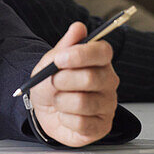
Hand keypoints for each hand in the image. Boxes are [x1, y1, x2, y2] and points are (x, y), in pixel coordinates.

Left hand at [28, 22, 118, 146]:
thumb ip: (65, 46)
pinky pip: (82, 124)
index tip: (59, 59)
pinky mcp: (103, 126)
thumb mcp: (51, 61)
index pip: (102, 51)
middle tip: (53, 82)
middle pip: (91, 78)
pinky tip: (66, 116)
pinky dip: (66, 119)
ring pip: (83, 103)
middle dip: (63, 81)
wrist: (44, 109)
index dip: (80, 55)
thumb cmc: (52, 82)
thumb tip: (78, 27)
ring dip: (61, 102)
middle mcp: (109, 81)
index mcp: (100, 60)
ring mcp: (108, 105)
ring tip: (58, 100)